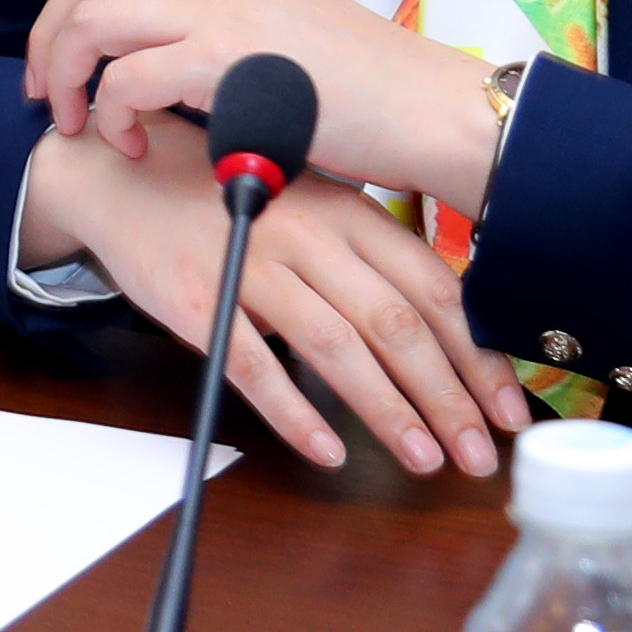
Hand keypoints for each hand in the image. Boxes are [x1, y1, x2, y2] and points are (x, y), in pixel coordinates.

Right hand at [24, 121, 526, 476]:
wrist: (123, 171)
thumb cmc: (230, 196)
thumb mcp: (313, 205)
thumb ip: (372, 254)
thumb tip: (451, 327)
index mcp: (348, 211)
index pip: (435, 290)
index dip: (477, 357)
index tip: (508, 412)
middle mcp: (307, 233)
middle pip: (397, 325)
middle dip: (448, 399)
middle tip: (478, 458)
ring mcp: (250, 263)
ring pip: (338, 347)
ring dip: (390, 412)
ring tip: (424, 460)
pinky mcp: (196, 296)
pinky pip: (255, 363)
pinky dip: (296, 412)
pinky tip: (330, 450)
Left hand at [28, 0, 504, 205]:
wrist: (439, 112)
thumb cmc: (379, 100)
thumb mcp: (290, 44)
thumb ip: (229, 43)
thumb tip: (170, 78)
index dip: (71, 16)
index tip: (63, 69)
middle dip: (51, 41)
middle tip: (48, 98)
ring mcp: (223, 12)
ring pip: (95, 23)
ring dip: (72, 78)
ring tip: (83, 126)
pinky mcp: (228, 61)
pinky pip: (130, 80)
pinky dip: (115, 116)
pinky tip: (137, 148)